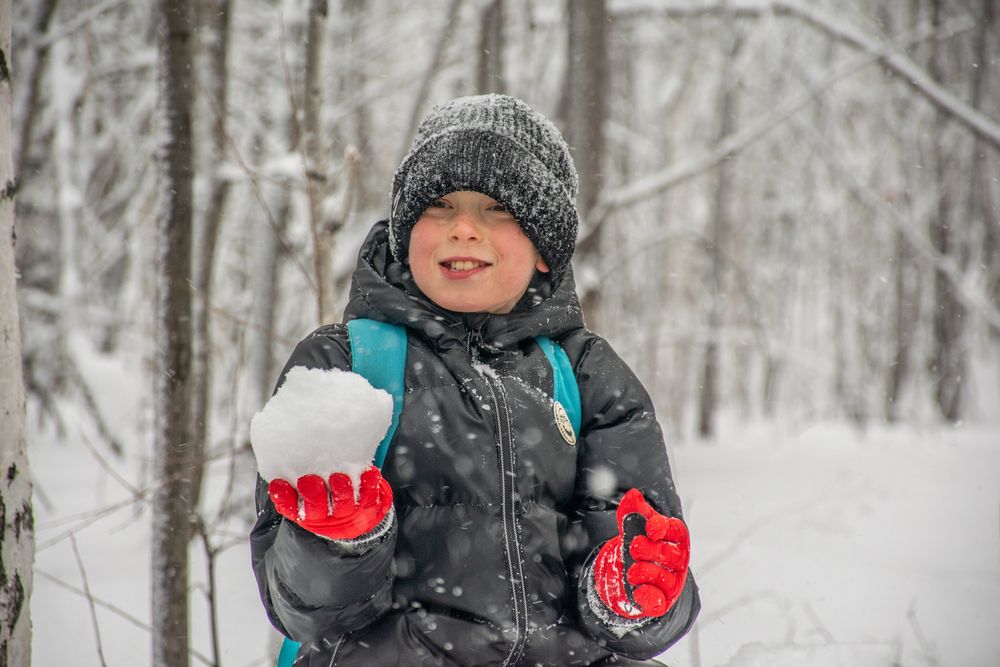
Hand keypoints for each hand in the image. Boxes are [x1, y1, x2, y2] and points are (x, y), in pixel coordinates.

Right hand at [268, 466, 392, 539]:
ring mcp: (344, 514)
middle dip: (312, 495)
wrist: (355, 511)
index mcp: (302, 509)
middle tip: (309, 480)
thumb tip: (287, 441)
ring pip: (342, 506)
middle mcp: (322, 515)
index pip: (288, 507)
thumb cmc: (324, 487)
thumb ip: (300, 464)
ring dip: (340, 492)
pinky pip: (368, 499)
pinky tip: (370, 473)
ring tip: (339, 477)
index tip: (279, 483)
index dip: (283, 497)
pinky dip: (369, 486)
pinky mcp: (366, 509)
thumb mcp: (306, 481)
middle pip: (314, 510)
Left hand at [593, 488, 689, 618]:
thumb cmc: (641, 546)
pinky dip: (649, 597)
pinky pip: (659, 602)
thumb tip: (633, 495)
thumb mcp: (634, 526)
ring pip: (665, 579)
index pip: (676, 531)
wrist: (634, 573)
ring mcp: (671, 582)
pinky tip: (639, 590)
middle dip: (650, 550)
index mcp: (674, 539)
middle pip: (670, 554)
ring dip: (646, 572)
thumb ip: (633, 510)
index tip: (650, 528)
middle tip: (634, 548)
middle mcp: (677, 561)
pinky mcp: (661, 601)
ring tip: (632, 570)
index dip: (663, 527)